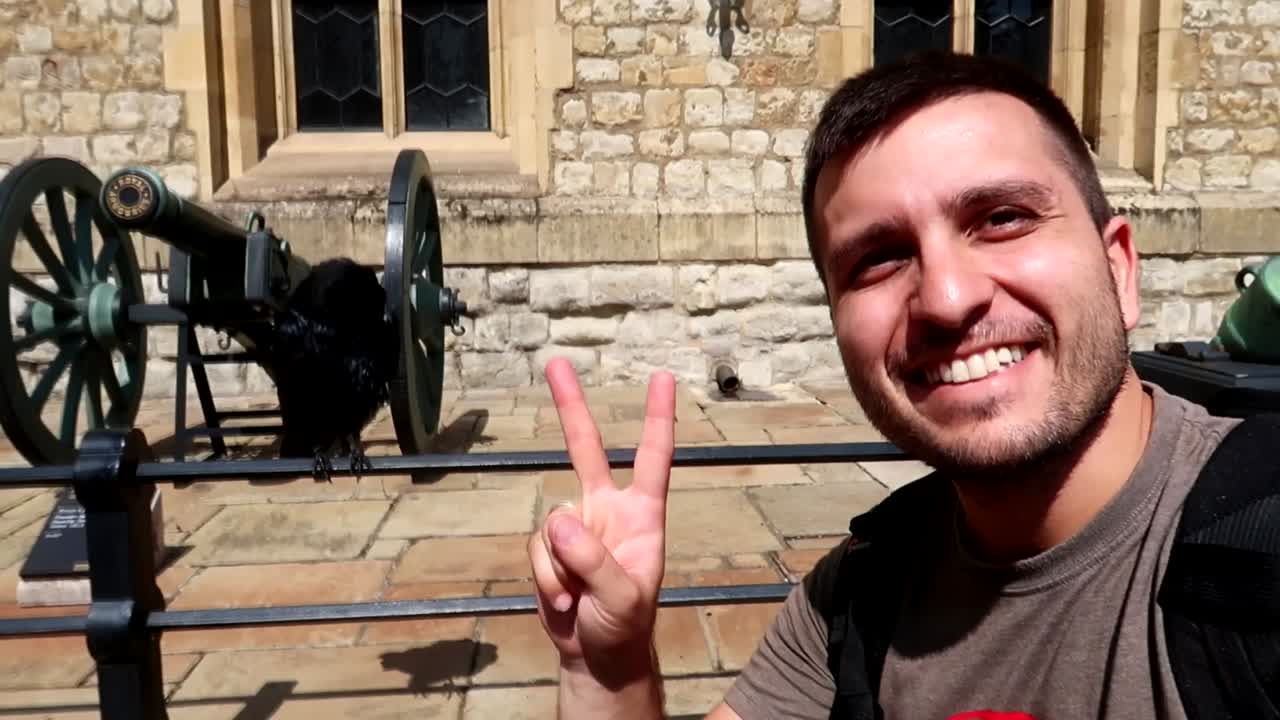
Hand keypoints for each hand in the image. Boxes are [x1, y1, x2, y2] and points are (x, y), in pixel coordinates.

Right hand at [528, 357, 675, 685]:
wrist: (596, 655)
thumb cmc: (625, 624)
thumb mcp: (623, 597)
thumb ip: (594, 560)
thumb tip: (560, 522)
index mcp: (642, 514)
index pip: (653, 458)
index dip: (658, 417)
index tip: (663, 377)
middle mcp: (608, 509)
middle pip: (585, 449)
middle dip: (571, 406)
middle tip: (557, 363)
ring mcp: (577, 527)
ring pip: (553, 521)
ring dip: (559, 564)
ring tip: (578, 596)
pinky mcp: (550, 548)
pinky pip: (537, 549)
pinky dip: (545, 576)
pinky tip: (562, 599)